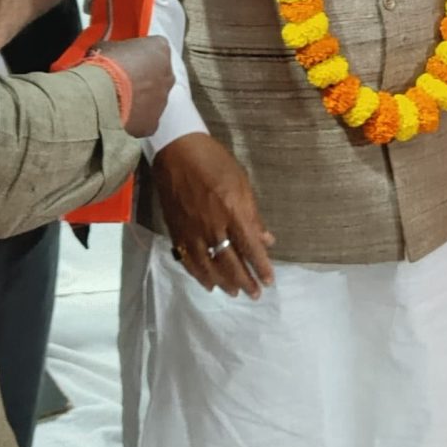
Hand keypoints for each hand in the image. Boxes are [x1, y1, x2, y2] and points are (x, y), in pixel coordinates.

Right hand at [98, 35, 173, 139]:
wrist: (101, 95)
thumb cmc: (105, 65)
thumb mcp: (107, 46)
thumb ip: (117, 50)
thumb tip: (112, 55)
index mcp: (160, 49)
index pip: (154, 49)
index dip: (137, 56)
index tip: (125, 61)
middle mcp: (168, 74)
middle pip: (157, 75)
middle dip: (143, 78)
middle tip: (122, 82)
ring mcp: (163, 100)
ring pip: (153, 99)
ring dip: (139, 100)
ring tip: (117, 101)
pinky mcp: (154, 122)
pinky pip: (146, 120)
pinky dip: (135, 119)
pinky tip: (118, 117)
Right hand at [152, 133, 276, 296]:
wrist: (177, 152)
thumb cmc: (215, 162)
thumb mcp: (242, 182)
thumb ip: (253, 215)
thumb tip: (267, 240)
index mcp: (233, 212)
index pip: (251, 248)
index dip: (261, 267)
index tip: (269, 281)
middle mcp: (213, 226)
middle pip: (231, 262)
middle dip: (245, 281)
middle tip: (254, 294)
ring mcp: (193, 231)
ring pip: (209, 266)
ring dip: (224, 282)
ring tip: (235, 292)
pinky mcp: (177, 232)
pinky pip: (189, 261)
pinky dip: (200, 275)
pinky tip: (209, 282)